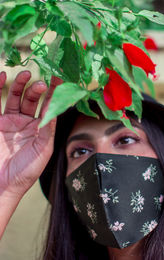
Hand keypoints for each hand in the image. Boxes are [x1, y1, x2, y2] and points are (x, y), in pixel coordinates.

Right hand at [0, 70, 61, 198]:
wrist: (2, 185)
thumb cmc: (26, 171)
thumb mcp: (43, 150)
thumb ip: (48, 129)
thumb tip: (56, 109)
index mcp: (41, 129)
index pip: (49, 106)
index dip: (55, 92)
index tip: (60, 79)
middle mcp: (26, 122)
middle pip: (33, 98)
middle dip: (38, 88)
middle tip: (43, 82)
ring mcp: (10, 121)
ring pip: (16, 96)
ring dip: (21, 84)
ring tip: (26, 74)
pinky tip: (3, 76)